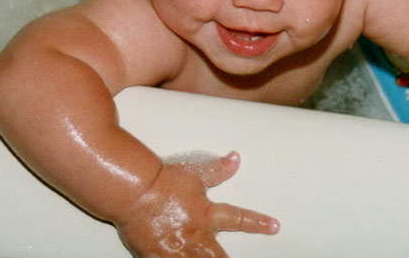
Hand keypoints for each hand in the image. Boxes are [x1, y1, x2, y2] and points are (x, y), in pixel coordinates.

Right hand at [116, 151, 279, 257]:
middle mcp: (195, 235)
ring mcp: (176, 249)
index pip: (238, 219)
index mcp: (206, 214)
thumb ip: (216, 170)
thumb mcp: (194, 172)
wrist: (134, 189)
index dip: (258, 223)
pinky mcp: (156, 257)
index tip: (273, 226)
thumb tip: (234, 160)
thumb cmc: (161, 180)